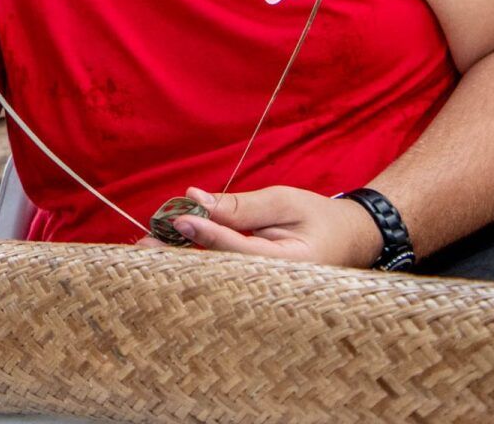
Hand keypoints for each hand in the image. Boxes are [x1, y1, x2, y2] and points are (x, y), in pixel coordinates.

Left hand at [148, 185, 382, 267]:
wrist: (351, 241)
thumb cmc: (321, 218)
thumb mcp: (286, 202)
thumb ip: (243, 206)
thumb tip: (196, 200)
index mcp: (292, 267)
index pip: (240, 251)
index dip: (208, 235)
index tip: (178, 220)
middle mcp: (275, 288)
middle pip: (219, 272)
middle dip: (180, 257)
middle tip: (141, 244)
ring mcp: (264, 293)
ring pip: (215, 278)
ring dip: (180, 262)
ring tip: (144, 248)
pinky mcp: (254, 289)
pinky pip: (221, 276)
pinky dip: (194, 262)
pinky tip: (166, 253)